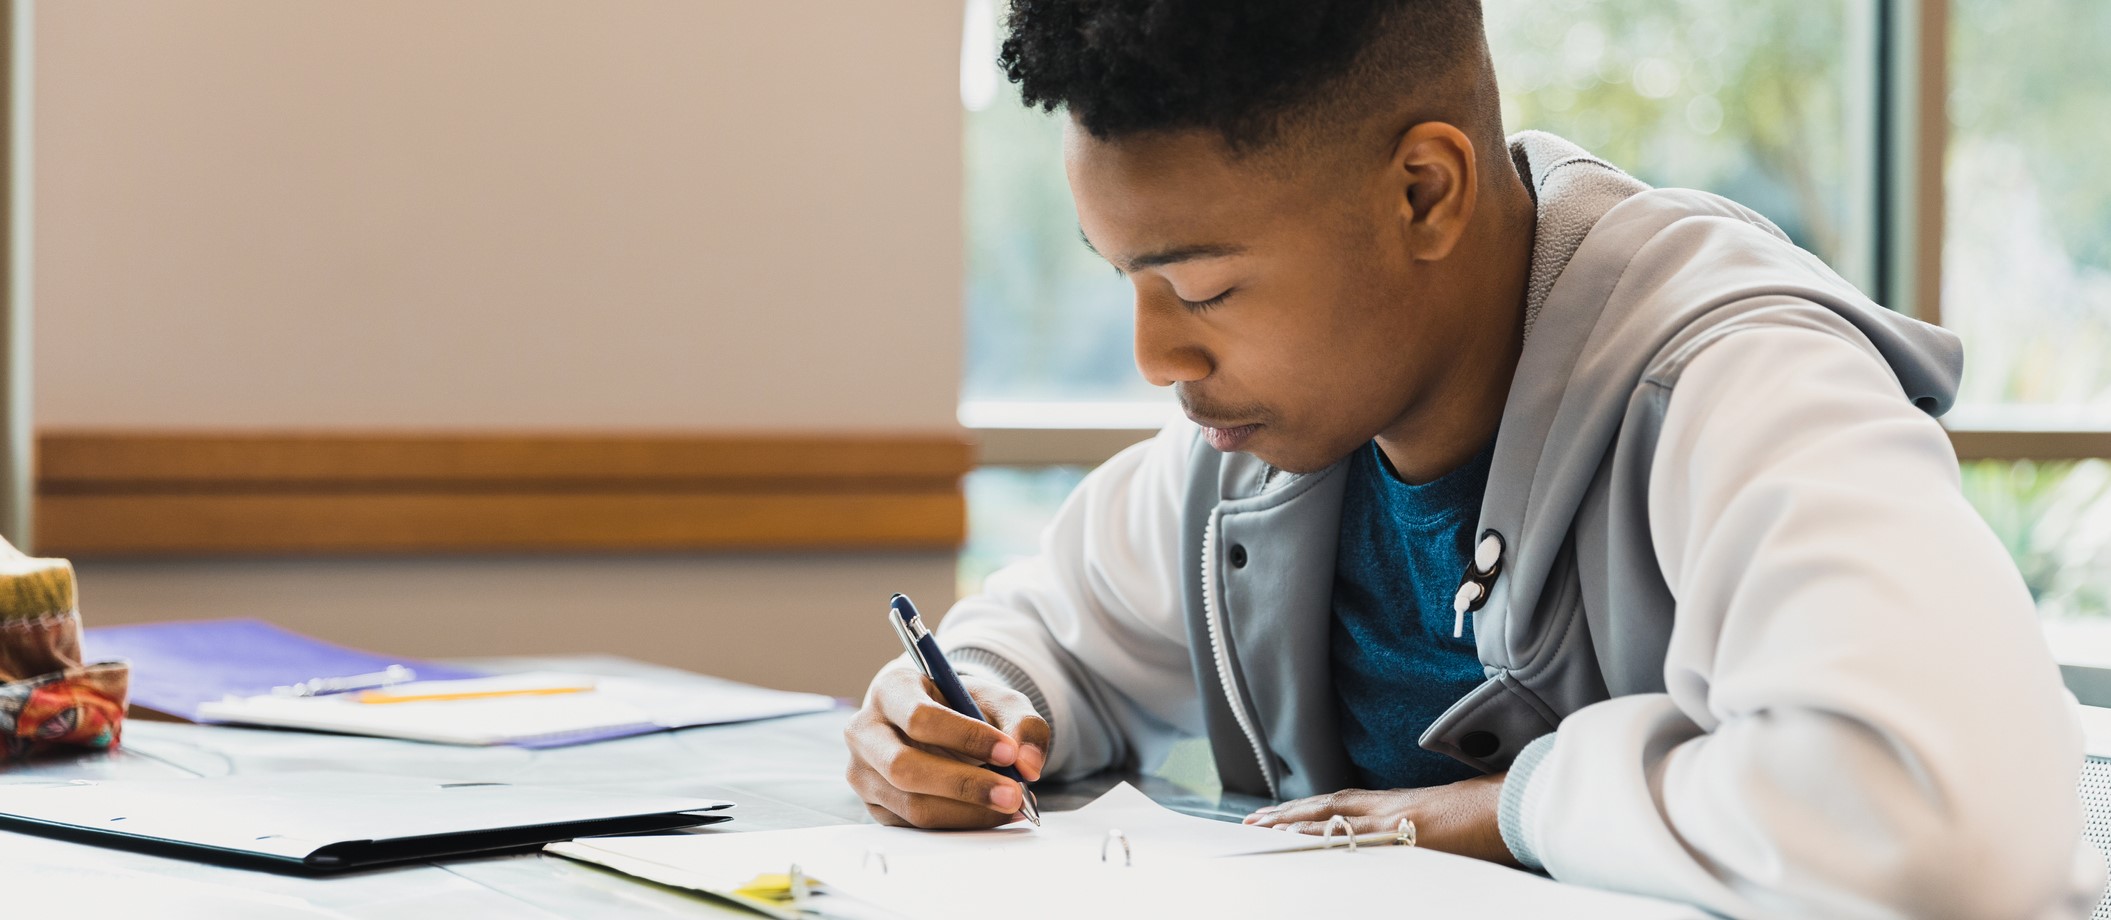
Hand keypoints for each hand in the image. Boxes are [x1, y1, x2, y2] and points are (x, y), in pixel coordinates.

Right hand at [844, 666, 1050, 827]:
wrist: (937, 722)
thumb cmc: (961, 706)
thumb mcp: (996, 700)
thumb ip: (1021, 723)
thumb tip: (1028, 765)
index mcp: (890, 690)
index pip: (918, 718)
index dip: (965, 737)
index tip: (1009, 752)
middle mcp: (865, 732)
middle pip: (905, 767)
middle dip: (965, 785)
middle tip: (1014, 793)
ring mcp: (863, 773)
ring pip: (912, 804)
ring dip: (968, 812)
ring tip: (1010, 806)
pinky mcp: (875, 806)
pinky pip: (916, 825)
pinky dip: (960, 823)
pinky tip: (991, 813)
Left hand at [1243, 772, 1518, 866]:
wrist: (1509, 807)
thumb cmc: (1482, 819)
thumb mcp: (1439, 824)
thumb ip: (1412, 831)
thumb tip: (1401, 842)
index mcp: (1394, 805)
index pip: (1339, 804)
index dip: (1306, 810)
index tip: (1276, 816)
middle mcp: (1386, 807)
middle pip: (1326, 807)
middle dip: (1288, 816)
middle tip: (1253, 824)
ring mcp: (1391, 818)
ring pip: (1332, 818)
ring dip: (1295, 823)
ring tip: (1264, 829)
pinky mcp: (1401, 830)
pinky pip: (1354, 834)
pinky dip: (1326, 836)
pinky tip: (1303, 840)